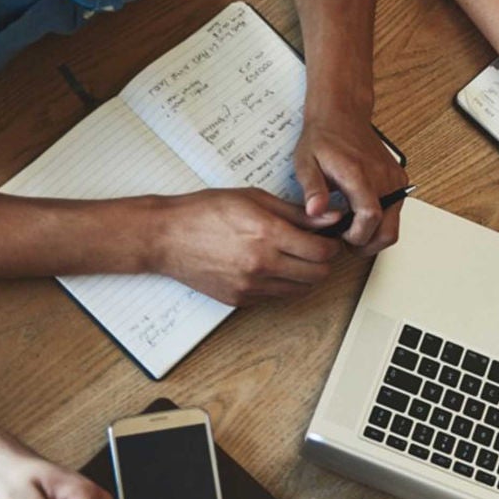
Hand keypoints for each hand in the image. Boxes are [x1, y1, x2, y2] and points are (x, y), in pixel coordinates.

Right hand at [150, 188, 342, 305]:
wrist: (165, 237)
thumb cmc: (206, 211)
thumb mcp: (255, 199)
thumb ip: (297, 213)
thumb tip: (331, 217)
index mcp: (268, 235)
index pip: (322, 252)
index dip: (332, 244)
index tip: (329, 237)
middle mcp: (261, 265)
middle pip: (317, 275)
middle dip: (323, 262)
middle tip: (316, 248)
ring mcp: (249, 286)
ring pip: (299, 290)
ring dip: (305, 275)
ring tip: (294, 256)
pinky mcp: (238, 299)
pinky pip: (275, 296)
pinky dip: (281, 283)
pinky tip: (271, 265)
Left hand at [293, 108, 405, 254]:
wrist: (342, 114)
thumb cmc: (324, 138)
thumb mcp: (306, 163)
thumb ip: (312, 189)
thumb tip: (315, 211)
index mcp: (359, 174)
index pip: (370, 216)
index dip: (356, 236)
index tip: (340, 237)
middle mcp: (383, 178)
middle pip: (389, 229)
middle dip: (368, 245)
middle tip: (347, 242)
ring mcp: (394, 179)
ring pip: (394, 224)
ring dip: (374, 234)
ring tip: (351, 228)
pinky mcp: (399, 180)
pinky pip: (395, 210)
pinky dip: (381, 221)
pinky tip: (360, 214)